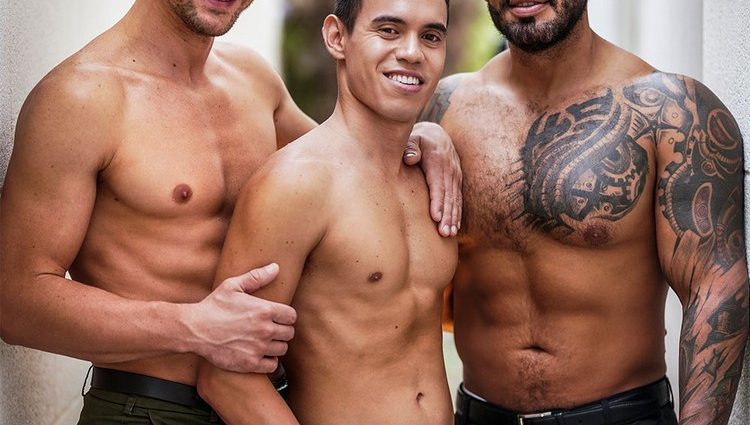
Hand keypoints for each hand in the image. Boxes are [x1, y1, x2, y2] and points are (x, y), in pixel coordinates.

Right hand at [185, 263, 296, 372]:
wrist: (194, 330)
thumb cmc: (213, 306)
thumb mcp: (232, 286)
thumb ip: (256, 277)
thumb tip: (276, 267)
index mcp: (264, 310)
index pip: (292, 316)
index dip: (286, 316)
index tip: (278, 317)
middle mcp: (265, 329)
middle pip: (289, 333)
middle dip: (282, 330)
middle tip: (271, 329)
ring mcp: (258, 348)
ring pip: (282, 349)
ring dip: (276, 345)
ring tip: (265, 341)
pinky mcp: (250, 363)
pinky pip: (272, 365)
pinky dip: (269, 361)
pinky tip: (260, 354)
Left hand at [404, 121, 461, 236]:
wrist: (436, 136)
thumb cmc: (418, 140)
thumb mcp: (413, 139)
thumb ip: (410, 148)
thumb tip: (410, 158)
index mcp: (438, 161)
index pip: (438, 184)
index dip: (437, 201)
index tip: (435, 217)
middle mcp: (450, 170)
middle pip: (449, 196)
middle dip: (447, 215)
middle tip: (444, 232)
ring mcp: (455, 177)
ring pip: (455, 200)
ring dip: (453, 218)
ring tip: (449, 234)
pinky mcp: (457, 182)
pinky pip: (458, 200)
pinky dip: (457, 215)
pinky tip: (454, 228)